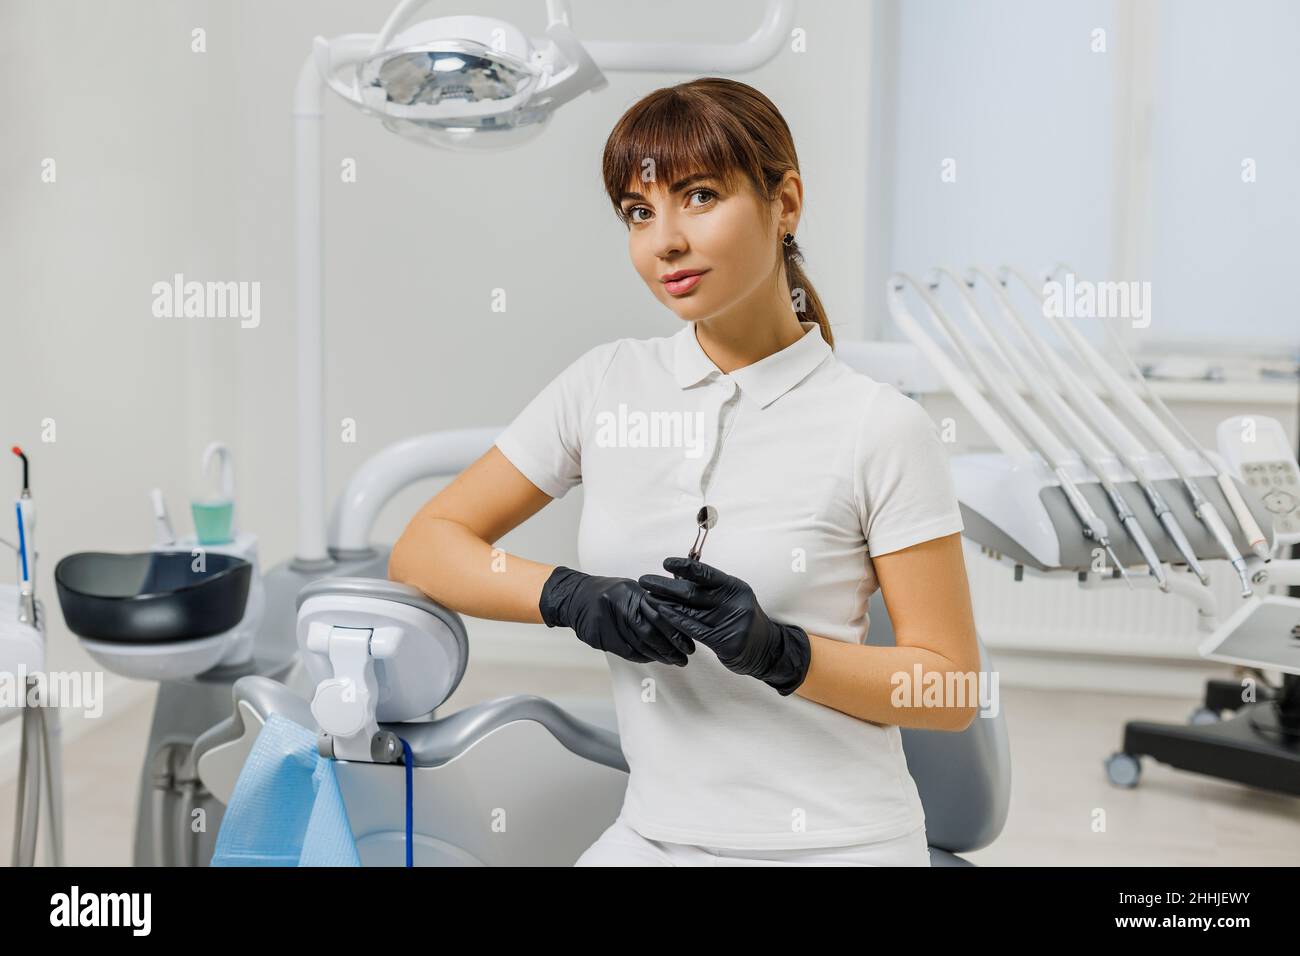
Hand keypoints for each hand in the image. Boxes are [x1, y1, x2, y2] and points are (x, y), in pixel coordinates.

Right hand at [539, 566, 694, 665]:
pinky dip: (642, 656)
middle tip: (684, 657)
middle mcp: (618, 605)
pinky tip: (652, 658)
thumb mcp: (629, 590)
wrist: (575, 598)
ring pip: (638, 644)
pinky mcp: (599, 635)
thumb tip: (676, 618)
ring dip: (657, 655)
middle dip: (670, 647)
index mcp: (630, 592)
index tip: (688, 643)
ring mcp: (607, 621)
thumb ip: (649, 602)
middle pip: (649, 631)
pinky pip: (625, 650)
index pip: (659, 614)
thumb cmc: (607, 594)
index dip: (675, 631)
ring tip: (672, 660)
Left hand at [638, 557, 810, 694]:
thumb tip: (678, 575)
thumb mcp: (731, 598)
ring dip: (665, 603)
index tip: (665, 563)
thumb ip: (709, 589)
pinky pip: (694, 629)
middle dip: (665, 585)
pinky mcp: (725, 642)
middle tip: (645, 580)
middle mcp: (733, 602)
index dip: (684, 566)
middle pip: (692, 591)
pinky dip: (676, 621)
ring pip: (690, 610)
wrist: (766, 648)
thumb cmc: (741, 619)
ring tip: (647, 596)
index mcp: (735, 587)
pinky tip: (661, 614)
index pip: (706, 573)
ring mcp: (730, 623)